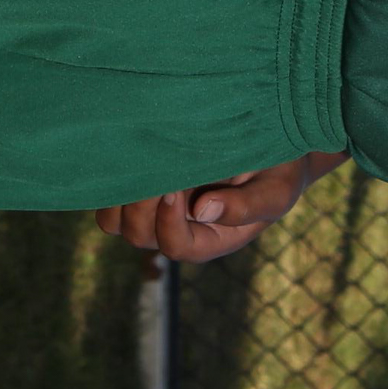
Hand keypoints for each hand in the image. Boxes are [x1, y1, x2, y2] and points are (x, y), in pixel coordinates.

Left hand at [93, 151, 347, 261]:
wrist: (270, 142)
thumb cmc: (278, 171)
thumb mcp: (276, 190)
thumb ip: (247, 206)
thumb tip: (203, 210)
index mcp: (210, 240)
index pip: (177, 246)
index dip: (170, 222)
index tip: (175, 188)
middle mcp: (176, 230)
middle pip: (139, 235)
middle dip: (142, 204)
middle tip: (157, 166)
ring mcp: (153, 211)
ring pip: (115, 221)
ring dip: (121, 195)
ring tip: (141, 161)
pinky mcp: (138, 186)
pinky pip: (108, 195)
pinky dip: (112, 179)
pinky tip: (131, 153)